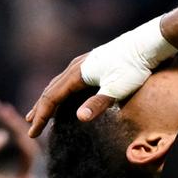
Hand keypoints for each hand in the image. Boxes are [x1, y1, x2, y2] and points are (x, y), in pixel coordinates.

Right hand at [25, 16, 176, 135]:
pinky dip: (60, 92)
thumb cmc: (133, 67)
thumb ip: (98, 103)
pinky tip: (63, 97)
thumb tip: (80, 117)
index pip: (51, 98)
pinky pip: (68, 80)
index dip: (41, 116)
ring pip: (58, 84)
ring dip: (47, 100)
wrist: (146, 44)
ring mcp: (83, 63)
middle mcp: (75, 67)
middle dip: (40, 110)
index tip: (33, 133)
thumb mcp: (117, 88)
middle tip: (31, 127)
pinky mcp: (92, 63)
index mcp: (77, 74)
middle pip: (50, 91)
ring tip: (40, 112)